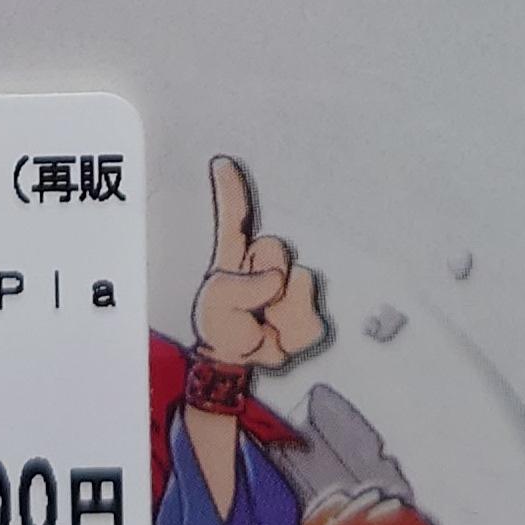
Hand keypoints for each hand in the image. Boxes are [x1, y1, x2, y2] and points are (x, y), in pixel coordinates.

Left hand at [192, 156, 327, 370]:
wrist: (234, 361)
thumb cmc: (220, 327)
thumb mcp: (215, 307)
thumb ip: (236, 291)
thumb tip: (275, 280)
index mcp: (238, 257)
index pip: (235, 219)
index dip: (230, 191)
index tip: (221, 163)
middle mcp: (267, 264)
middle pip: (275, 248)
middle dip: (262, 276)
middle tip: (248, 306)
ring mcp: (291, 288)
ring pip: (298, 280)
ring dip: (276, 309)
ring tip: (260, 322)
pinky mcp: (309, 317)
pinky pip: (309, 320)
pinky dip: (290, 334)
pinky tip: (275, 336)